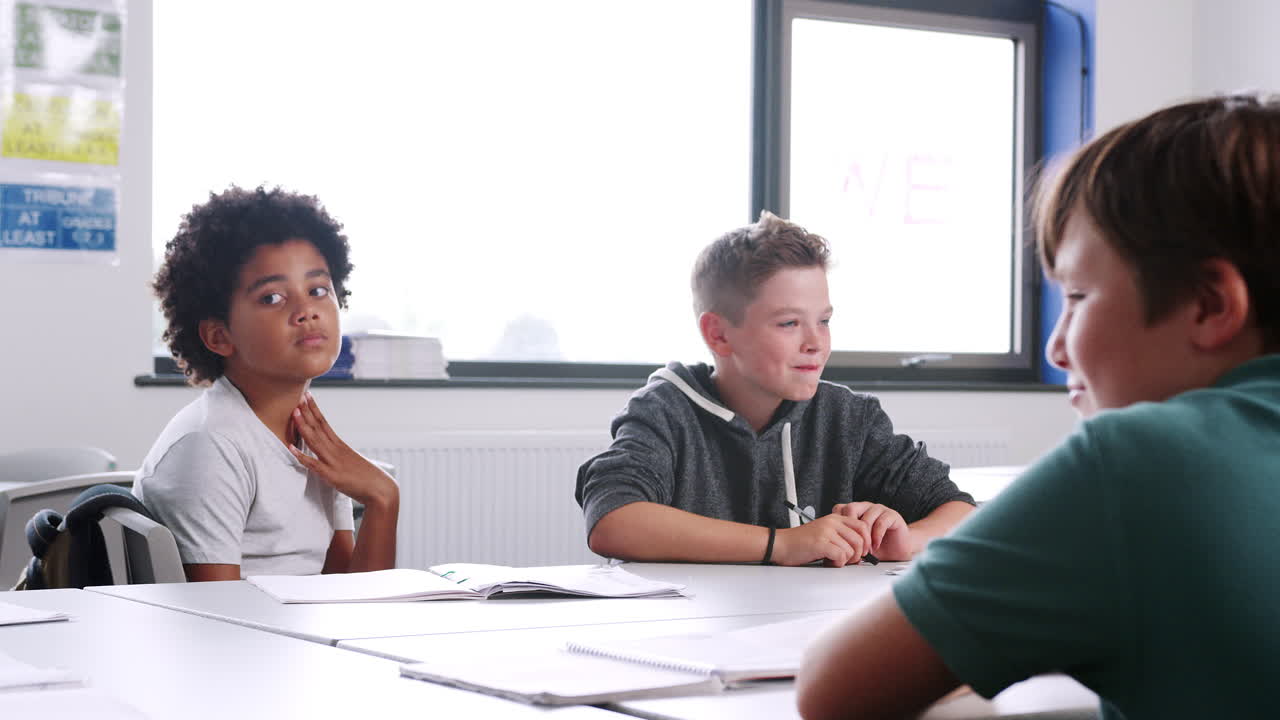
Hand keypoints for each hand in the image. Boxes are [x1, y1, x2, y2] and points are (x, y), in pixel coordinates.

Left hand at [289, 392, 396, 508]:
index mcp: (340, 445)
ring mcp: (333, 462)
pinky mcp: (332, 475)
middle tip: (299, 396)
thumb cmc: (368, 477)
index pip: (324, 423)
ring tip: (294, 413)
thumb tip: (334, 453)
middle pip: (319, 427)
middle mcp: (336, 450)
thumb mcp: (352, 461)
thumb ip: (341, 456)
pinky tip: (291, 448)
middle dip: (307, 412)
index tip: (307, 396)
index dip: (314, 409)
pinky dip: (302, 456)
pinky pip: (314, 464)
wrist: (381, 489)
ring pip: (315, 440)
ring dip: (303, 426)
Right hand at [773, 514, 872, 566]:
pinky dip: (837, 563)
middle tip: (848, 560)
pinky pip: (841, 556)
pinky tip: (828, 562)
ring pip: (851, 550)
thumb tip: (860, 548)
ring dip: (845, 561)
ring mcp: (826, 532)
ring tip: (833, 560)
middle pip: (860, 540)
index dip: (866, 541)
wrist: (780, 544)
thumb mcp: (823, 532)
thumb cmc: (800, 542)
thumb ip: (840, 535)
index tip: (862, 551)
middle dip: (858, 554)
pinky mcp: (821, 543)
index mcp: (834, 518)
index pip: (862, 526)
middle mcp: (832, 523)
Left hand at [832, 502, 912, 560]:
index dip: (838, 523)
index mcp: (854, 511)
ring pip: (866, 516)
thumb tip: (830, 552)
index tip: (839, 540)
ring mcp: (878, 509)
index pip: (839, 509)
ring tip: (866, 550)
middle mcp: (865, 507)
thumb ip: (845, 544)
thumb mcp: (857, 546)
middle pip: (850, 508)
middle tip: (852, 546)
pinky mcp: (891, 515)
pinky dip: (876, 536)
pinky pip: (881, 522)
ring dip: (865, 536)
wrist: (897, 550)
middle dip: (850, 529)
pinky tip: (875, 546)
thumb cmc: (877, 547)